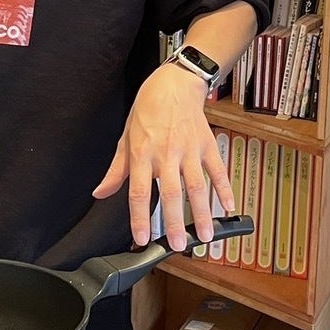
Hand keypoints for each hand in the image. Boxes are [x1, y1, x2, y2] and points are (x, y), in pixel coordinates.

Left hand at [93, 65, 233, 250]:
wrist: (174, 84)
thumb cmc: (148, 110)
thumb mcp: (126, 138)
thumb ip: (116, 170)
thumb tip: (101, 192)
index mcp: (143, 154)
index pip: (140, 192)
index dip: (140, 217)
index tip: (142, 238)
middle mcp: (166, 154)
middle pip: (172, 193)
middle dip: (176, 222)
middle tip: (179, 245)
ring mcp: (189, 150)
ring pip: (197, 186)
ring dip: (202, 212)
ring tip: (205, 235)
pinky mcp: (206, 144)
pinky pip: (217, 170)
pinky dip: (224, 189)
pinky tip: (228, 207)